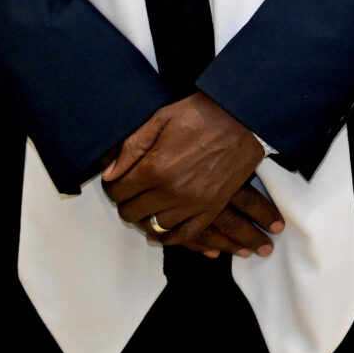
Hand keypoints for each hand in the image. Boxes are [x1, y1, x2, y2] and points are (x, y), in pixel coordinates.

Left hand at [102, 93, 276, 250]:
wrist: (244, 118)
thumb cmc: (202, 115)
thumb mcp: (161, 119)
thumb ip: (131, 147)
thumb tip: (109, 173)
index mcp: (156, 166)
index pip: (118, 191)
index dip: (113, 186)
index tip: (117, 181)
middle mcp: (172, 190)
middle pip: (132, 212)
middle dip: (127, 202)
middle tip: (132, 191)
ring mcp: (193, 202)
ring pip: (154, 226)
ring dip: (146, 217)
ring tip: (148, 204)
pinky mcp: (211, 208)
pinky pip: (184, 235)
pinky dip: (169, 237)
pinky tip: (161, 230)